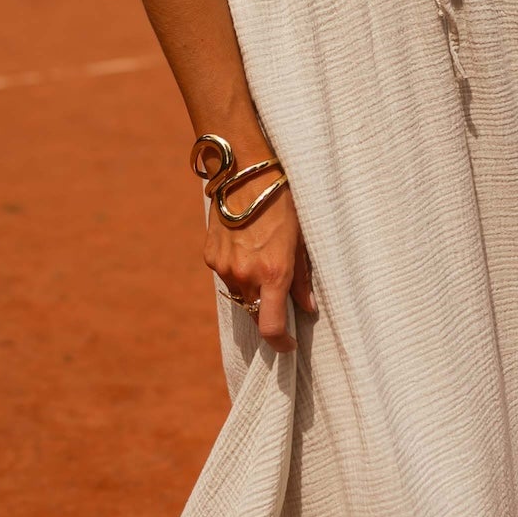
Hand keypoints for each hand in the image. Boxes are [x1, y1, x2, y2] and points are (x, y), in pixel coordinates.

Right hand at [204, 179, 316, 353]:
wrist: (245, 171)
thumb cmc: (282, 202)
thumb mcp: (301, 239)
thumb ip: (302, 278)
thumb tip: (308, 308)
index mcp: (273, 273)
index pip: (270, 327)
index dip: (280, 343)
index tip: (288, 344)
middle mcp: (245, 275)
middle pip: (254, 311)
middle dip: (267, 308)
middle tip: (279, 290)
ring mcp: (223, 266)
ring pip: (239, 294)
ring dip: (251, 287)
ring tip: (262, 257)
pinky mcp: (209, 256)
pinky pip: (225, 275)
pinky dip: (236, 270)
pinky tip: (245, 245)